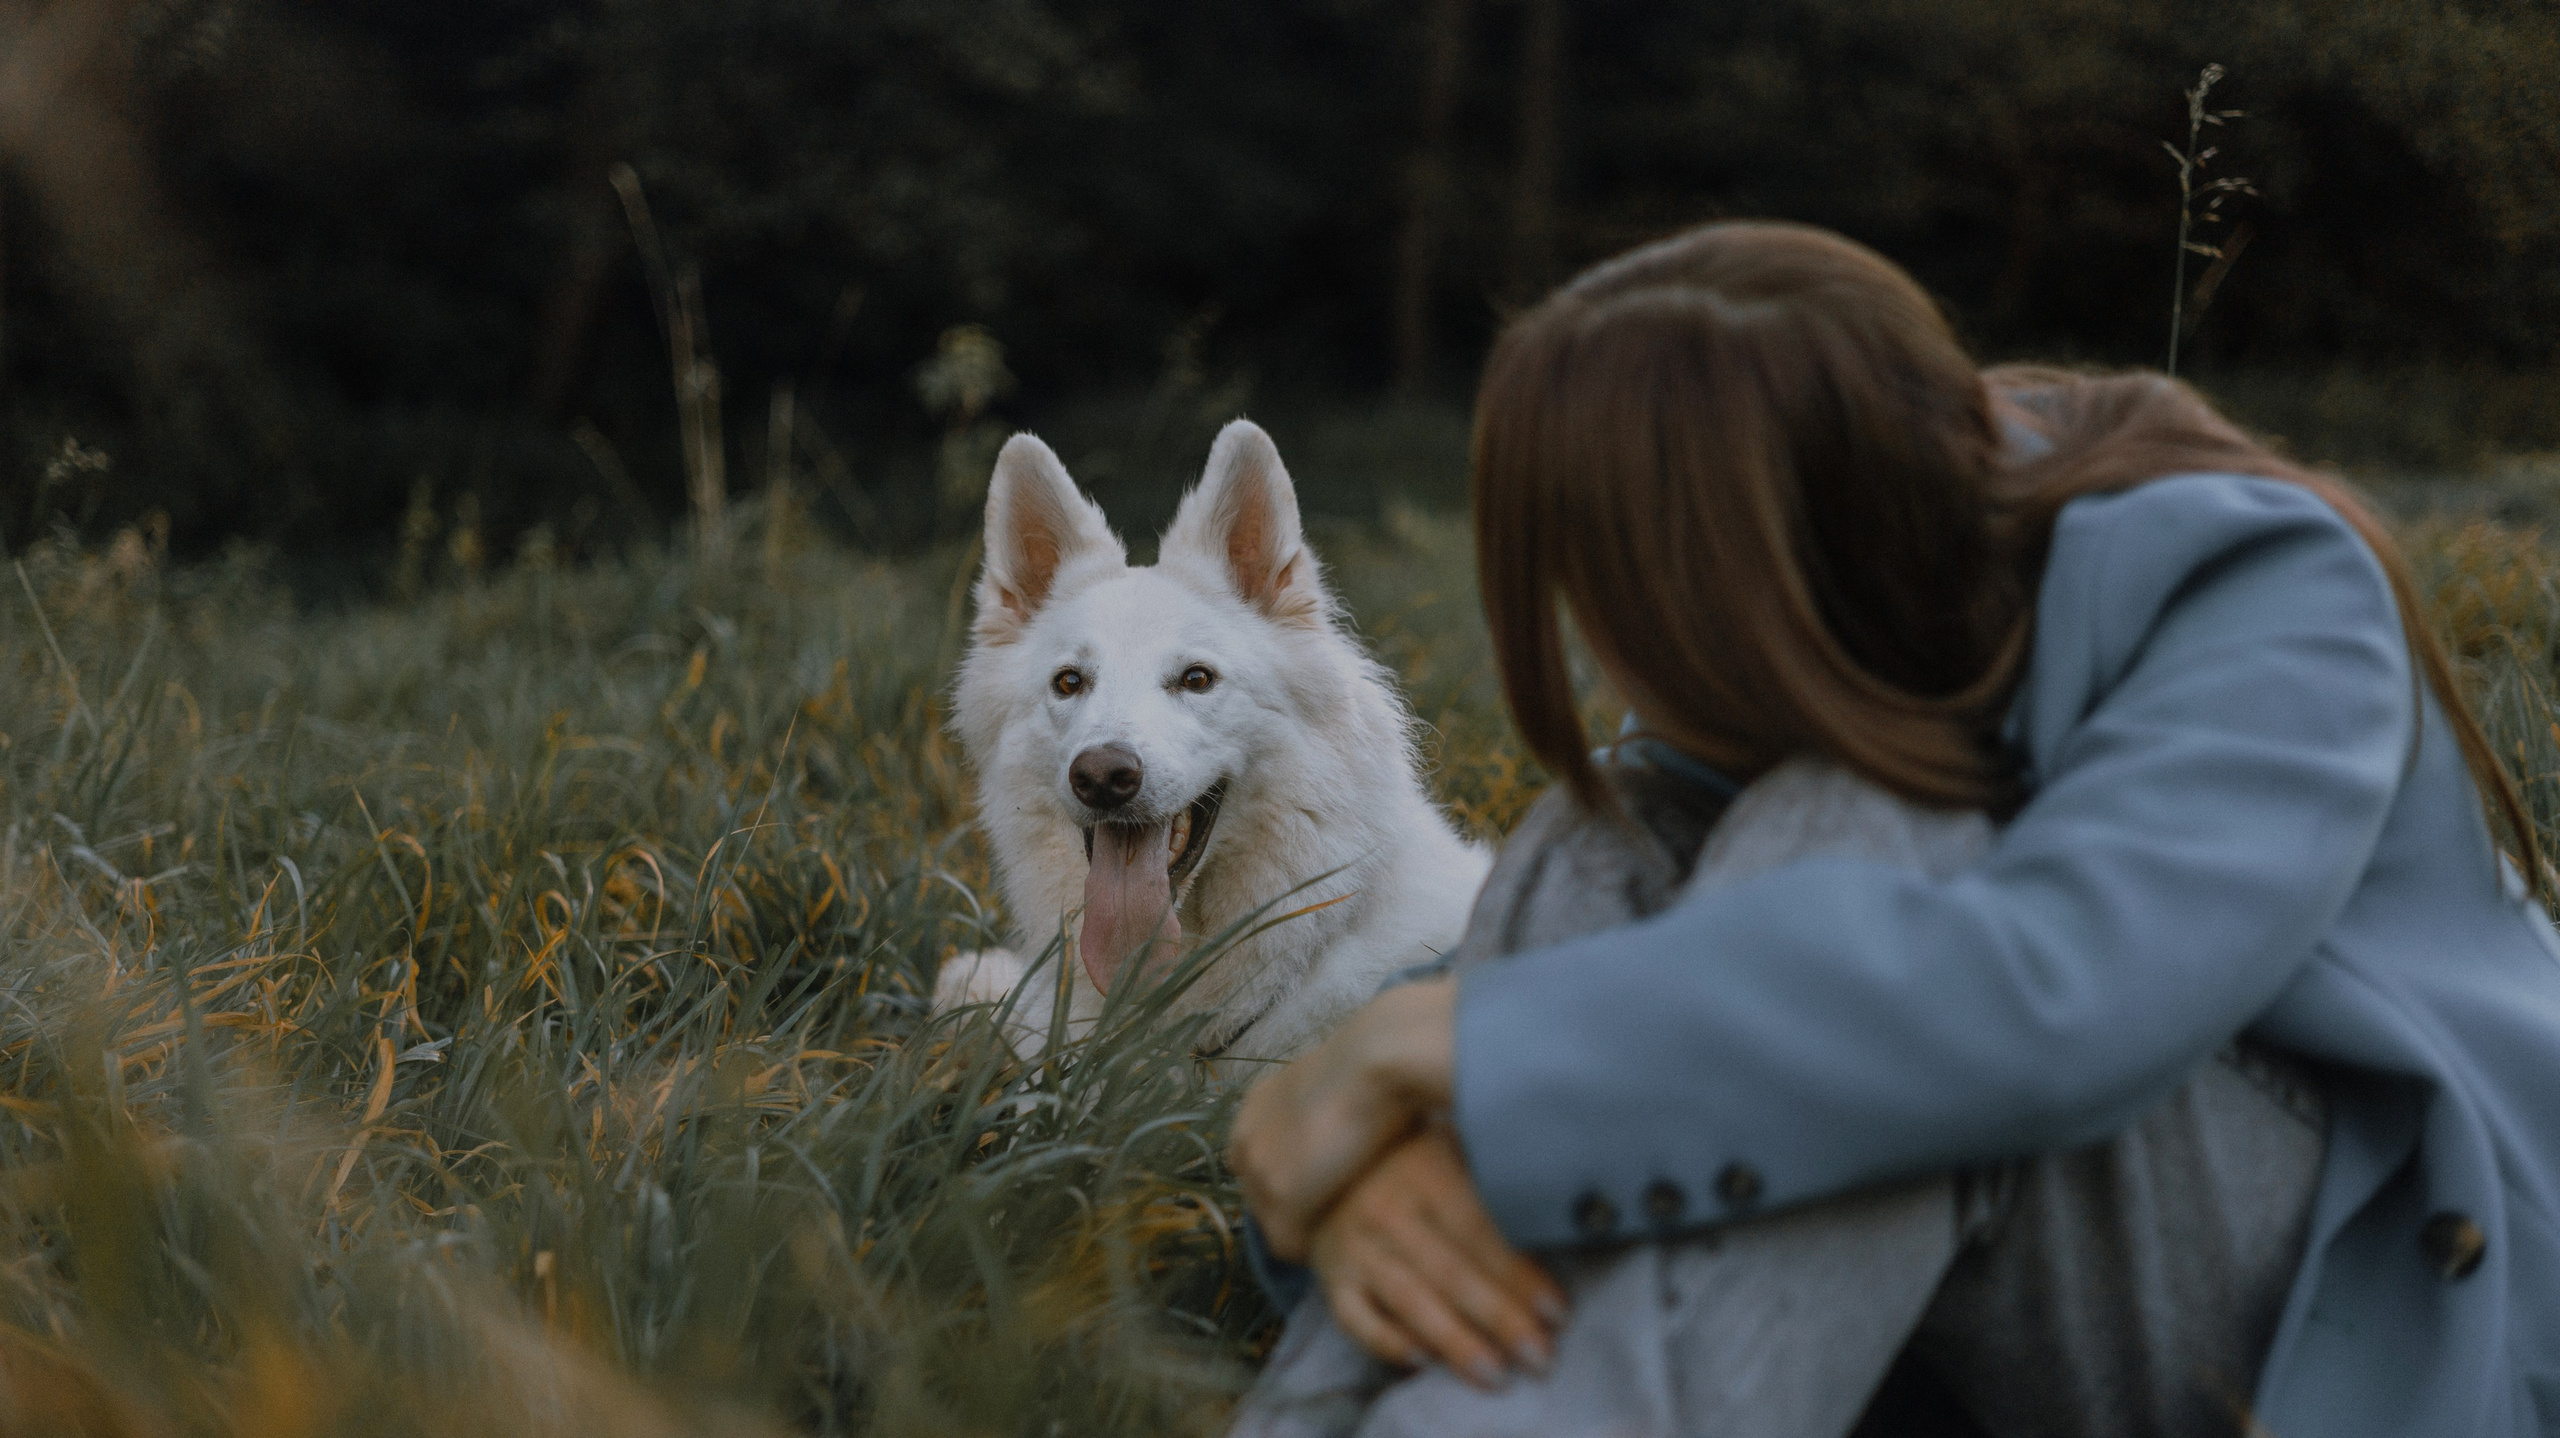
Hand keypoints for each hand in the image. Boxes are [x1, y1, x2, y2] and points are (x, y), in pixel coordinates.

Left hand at [1230, 978, 1457, 1259]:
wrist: (1380, 1056)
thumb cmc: (1380, 1062)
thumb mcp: (1337, 1085)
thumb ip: (1325, 1113)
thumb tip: (1348, 1134)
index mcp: (1258, 1107)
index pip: (1261, 1163)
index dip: (1297, 1183)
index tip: (1329, 1191)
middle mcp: (1246, 1138)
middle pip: (1262, 1198)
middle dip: (1297, 1211)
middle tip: (1341, 1213)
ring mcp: (1259, 1169)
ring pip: (1275, 1225)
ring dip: (1309, 1229)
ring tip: (1349, 1226)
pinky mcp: (1281, 1196)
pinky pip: (1290, 1246)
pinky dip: (1318, 1249)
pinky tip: (1350, 1236)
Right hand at [1310, 1125, 1566, 1387]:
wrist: (1329, 1160)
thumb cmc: (1410, 1160)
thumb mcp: (1452, 1152)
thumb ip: (1491, 1192)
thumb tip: (1552, 1239)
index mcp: (1426, 1176)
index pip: (1480, 1234)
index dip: (1519, 1277)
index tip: (1557, 1314)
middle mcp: (1388, 1213)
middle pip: (1451, 1273)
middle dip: (1500, 1320)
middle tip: (1540, 1358)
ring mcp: (1355, 1248)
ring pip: (1409, 1301)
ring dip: (1455, 1342)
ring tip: (1496, 1375)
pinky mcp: (1331, 1278)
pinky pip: (1356, 1318)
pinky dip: (1386, 1342)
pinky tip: (1423, 1363)